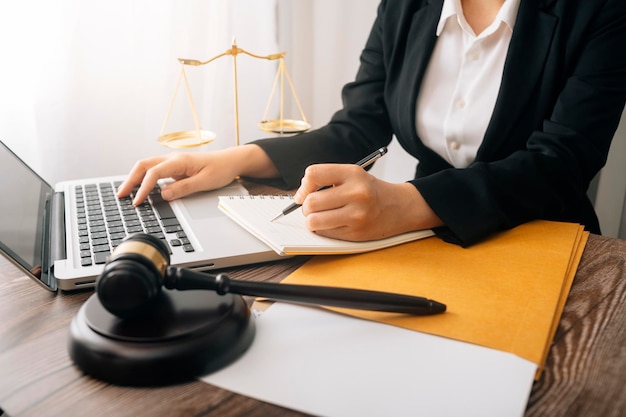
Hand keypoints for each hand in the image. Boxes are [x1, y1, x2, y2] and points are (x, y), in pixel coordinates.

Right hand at [117, 145, 278, 204]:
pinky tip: (141, 188)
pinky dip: (144, 178)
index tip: (137, 202)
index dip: (143, 188)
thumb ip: (184, 188)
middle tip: (121, 195)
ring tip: (126, 192)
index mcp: (179, 161)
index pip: (154, 173)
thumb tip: (164, 195)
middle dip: (130, 180)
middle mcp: (173, 158)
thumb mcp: (205, 182)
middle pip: (144, 166)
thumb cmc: (221, 169)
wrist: (231, 161)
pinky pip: (154, 170)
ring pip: (147, 166)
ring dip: (135, 178)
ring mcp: (173, 161)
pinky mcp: (175, 166)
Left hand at [294, 164, 443, 240]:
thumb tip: (299, 196)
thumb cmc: (371, 191)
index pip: (313, 174)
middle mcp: (356, 193)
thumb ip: (327, 180)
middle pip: (310, 202)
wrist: (400, 207)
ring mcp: (357, 215)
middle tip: (313, 207)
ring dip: (312, 220)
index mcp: (353, 173)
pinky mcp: (357, 233)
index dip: (303, 186)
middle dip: (306, 207)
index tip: (304, 193)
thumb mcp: (353, 175)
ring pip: (313, 221)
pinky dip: (323, 230)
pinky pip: (325, 233)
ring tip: (321, 216)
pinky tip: (333, 224)